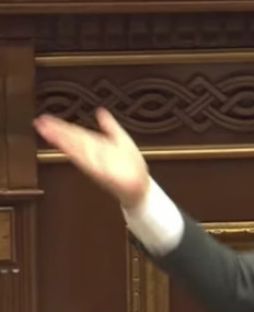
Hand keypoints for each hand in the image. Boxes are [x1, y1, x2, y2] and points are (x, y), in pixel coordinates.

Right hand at [34, 108, 149, 208]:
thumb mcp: (121, 139)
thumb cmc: (132, 166)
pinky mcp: (103, 174)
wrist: (140, 186)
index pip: (76, 133)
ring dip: (62, 141)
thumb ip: (110, 125)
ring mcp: (96, 164)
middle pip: (72, 140)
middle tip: (40, 123)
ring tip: (47, 133)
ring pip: (76, 150)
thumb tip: (101, 111)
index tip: (46, 119)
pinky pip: (90, 164)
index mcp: (98, 145)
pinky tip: (70, 149)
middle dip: (56, 132)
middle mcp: (94, 154)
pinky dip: (82, 156)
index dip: (61, 126)